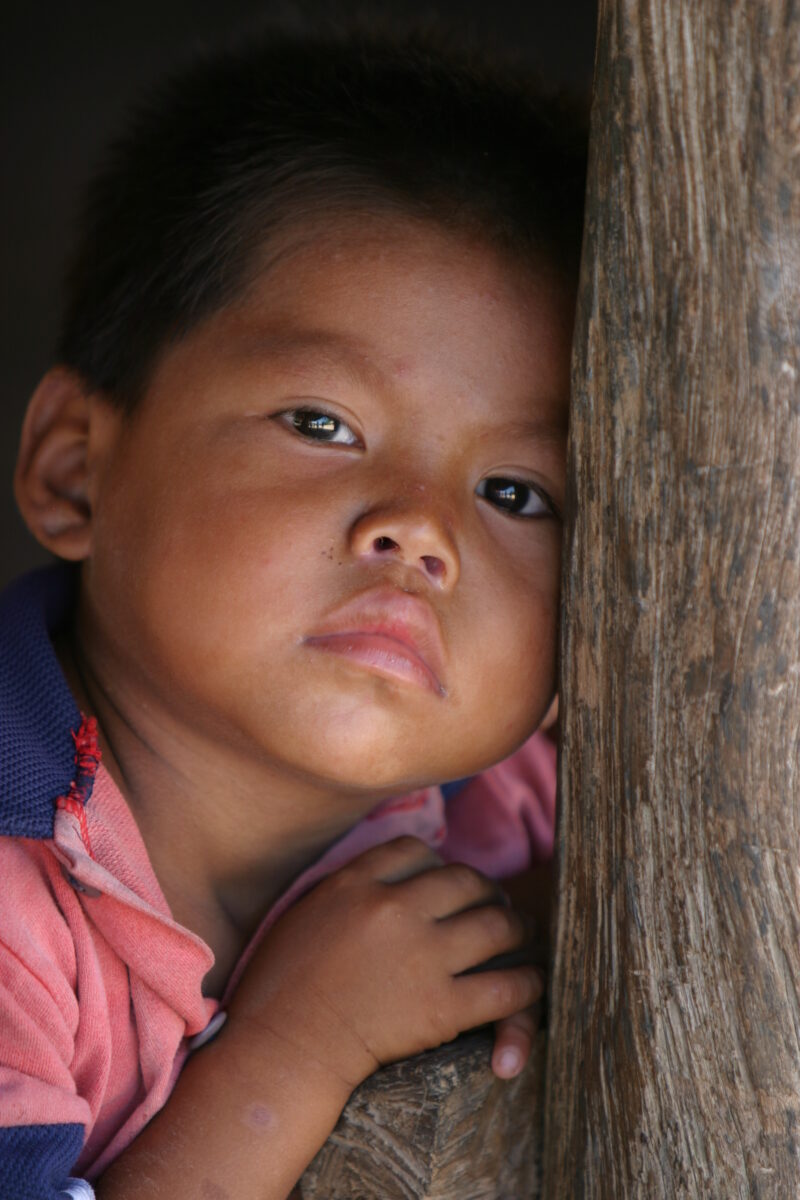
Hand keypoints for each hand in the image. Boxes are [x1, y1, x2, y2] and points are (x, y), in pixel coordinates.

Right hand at [226, 836, 543, 1091]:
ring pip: (495, 925)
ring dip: (515, 928)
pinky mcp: (441, 1007)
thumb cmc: (277, 989)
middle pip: (464, 881)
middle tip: (494, 903)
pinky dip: (527, 984)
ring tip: (519, 934)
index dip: (437, 864)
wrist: (281, 1050)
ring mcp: (421, 956)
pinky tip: (530, 982)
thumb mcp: (302, 913)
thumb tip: (375, 879)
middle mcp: (393, 909)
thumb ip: (344, 890)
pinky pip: (505, 987)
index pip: (415, 851)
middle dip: (487, 891)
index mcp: (355, 884)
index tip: (444, 880)